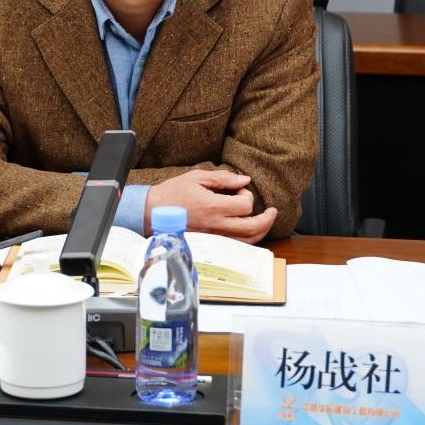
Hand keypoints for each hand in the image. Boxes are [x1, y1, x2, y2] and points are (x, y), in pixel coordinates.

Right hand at [144, 169, 276, 243]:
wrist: (152, 213)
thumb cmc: (172, 193)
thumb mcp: (197, 177)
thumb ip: (223, 178)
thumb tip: (244, 179)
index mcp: (213, 207)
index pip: (245, 206)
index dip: (247, 196)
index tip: (238, 190)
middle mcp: (216, 226)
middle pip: (253, 228)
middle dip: (267, 219)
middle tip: (272, 211)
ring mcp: (213, 238)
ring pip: (246, 241)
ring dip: (260, 231)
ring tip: (265, 221)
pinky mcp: (210, 244)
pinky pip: (235, 247)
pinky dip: (247, 239)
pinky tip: (248, 231)